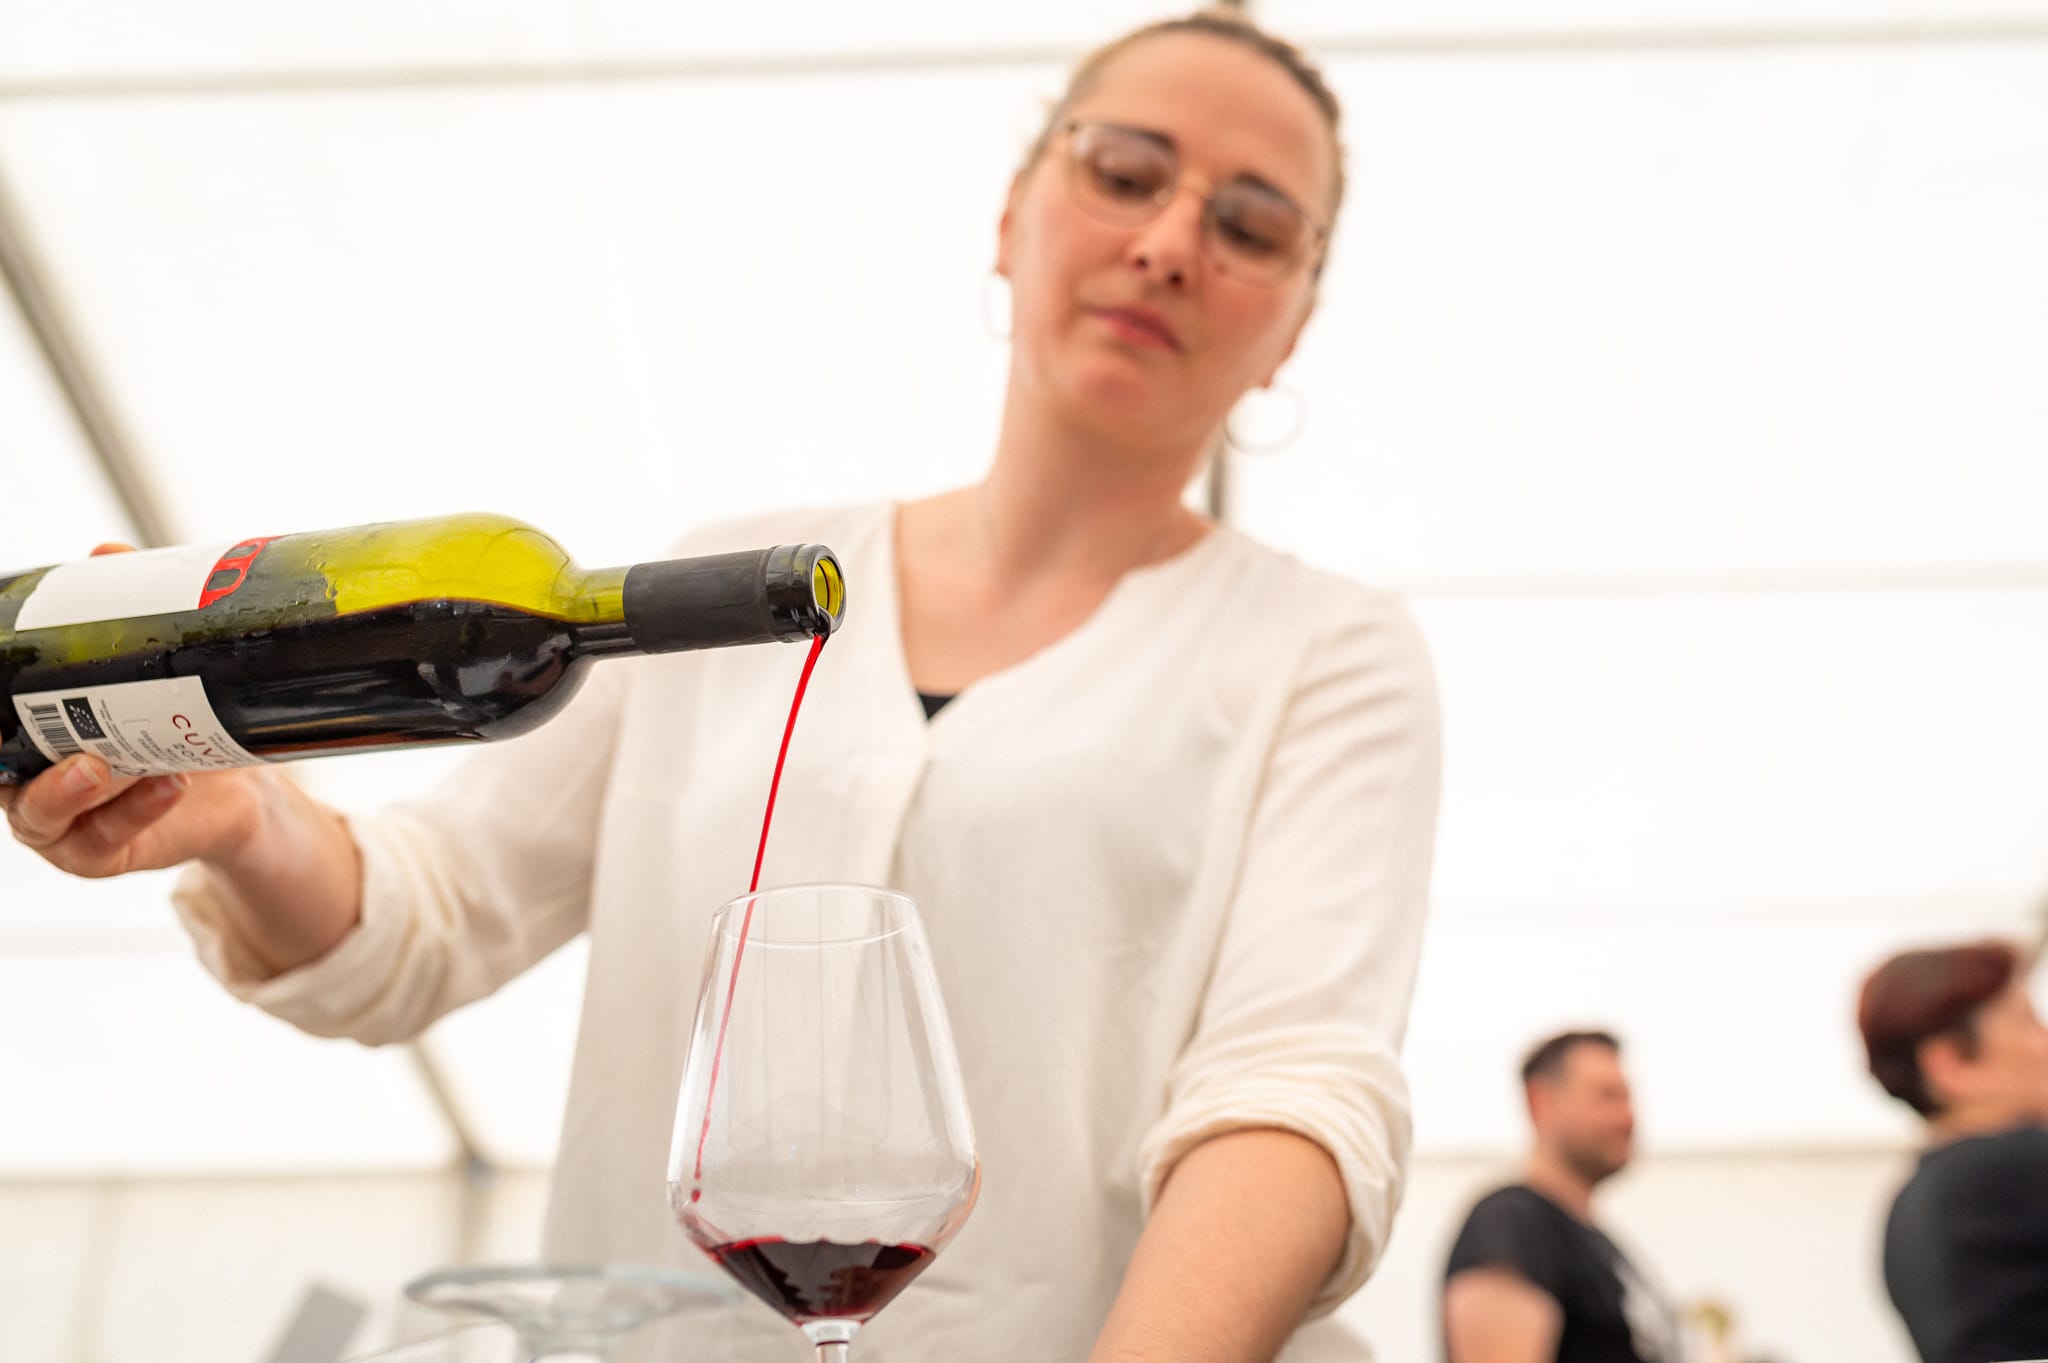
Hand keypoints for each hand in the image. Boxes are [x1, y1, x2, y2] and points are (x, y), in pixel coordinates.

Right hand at [2, 542, 267, 877]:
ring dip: (73, 791)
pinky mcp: (104, 851)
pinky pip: (104, 841)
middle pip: (0, 774)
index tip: (0, 680)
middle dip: (21, 760)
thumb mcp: (151, 663)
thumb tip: (105, 554)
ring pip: (42, 815)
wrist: (238, 782)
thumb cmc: (172, 717)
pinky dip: (136, 812)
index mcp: (24, 732)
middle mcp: (32, 778)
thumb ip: (121, 613)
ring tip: (106, 766)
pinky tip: (169, 784)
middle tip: (67, 741)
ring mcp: (64, 821)